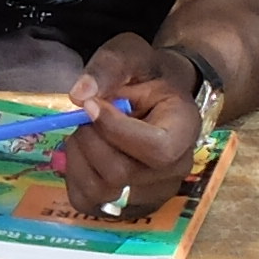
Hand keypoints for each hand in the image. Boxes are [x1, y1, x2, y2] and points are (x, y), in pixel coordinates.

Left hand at [54, 32, 208, 217]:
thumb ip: (109, 66)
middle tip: (85, 115)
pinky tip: (84, 152)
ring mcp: (152, 192)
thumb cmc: (146, 74)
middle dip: (89, 139)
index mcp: (185, 130)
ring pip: (100, 189)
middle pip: (120, 173)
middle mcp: (176, 169)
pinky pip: (86, 201)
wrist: (154, 96)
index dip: (114, 130)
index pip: (155, 150)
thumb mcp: (132, 53)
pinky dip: (73, 174)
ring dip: (78, 156)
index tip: (90, 105)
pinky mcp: (126, 205)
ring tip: (86, 132)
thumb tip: (80, 95)